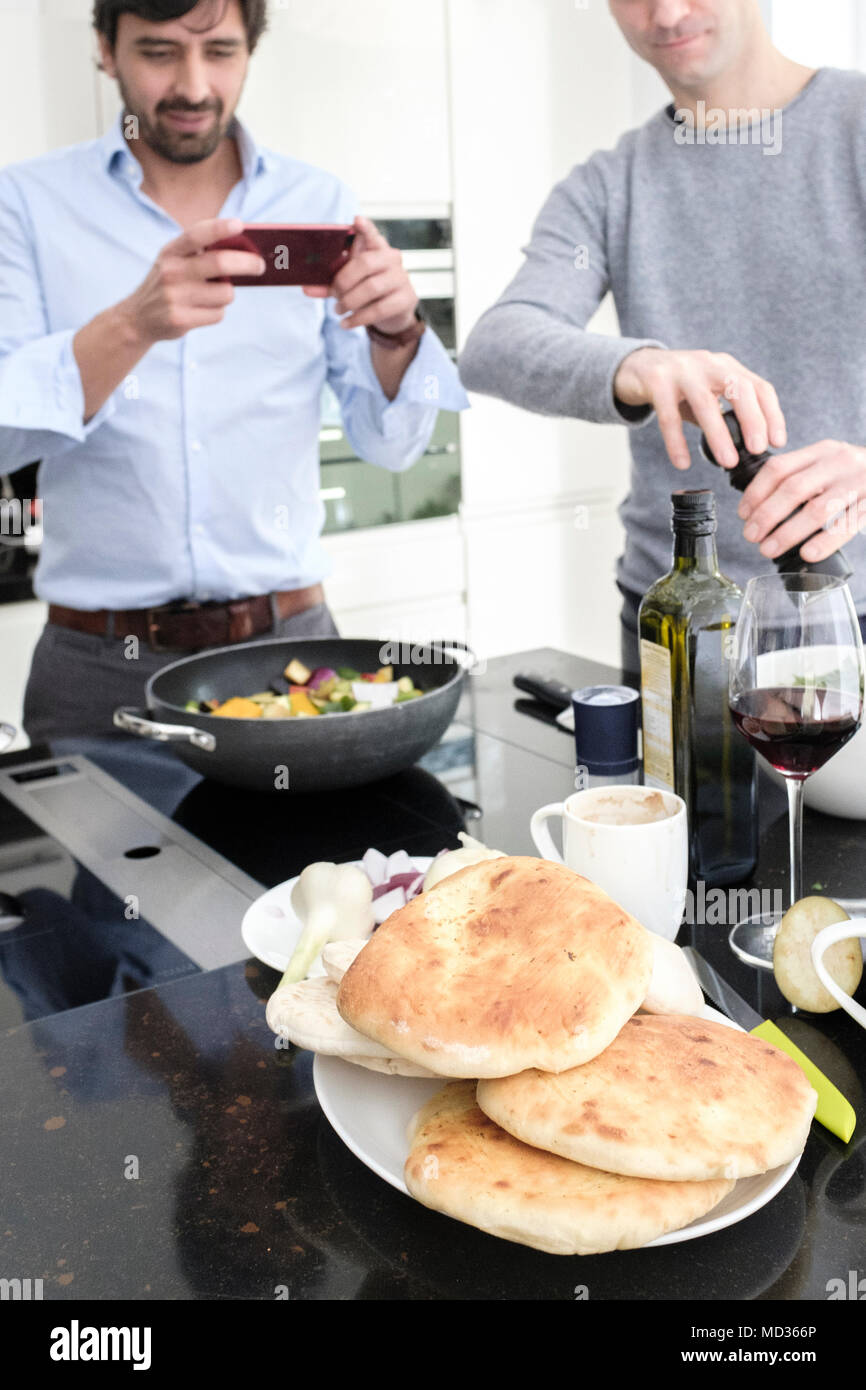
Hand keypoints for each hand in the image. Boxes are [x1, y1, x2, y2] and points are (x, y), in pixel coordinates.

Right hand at [117, 217, 265, 345]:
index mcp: (171, 251)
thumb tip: (245, 251)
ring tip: (212, 294)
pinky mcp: (181, 319)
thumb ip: (200, 253)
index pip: (197, 235)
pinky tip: (201, 310)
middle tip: (260, 266)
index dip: (219, 228)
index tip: (240, 225)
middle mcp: (171, 271)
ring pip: (225, 293)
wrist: (139, 318)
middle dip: (247, 264)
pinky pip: (218, 313)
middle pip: (220, 264)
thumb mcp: (174, 261)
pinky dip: (217, 311)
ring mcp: (175, 296)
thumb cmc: (168, 283)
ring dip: (227, 293)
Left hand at [304, 216, 418, 333]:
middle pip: (365, 263)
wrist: (393, 313)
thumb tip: (305, 289)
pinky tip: (346, 323)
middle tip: (334, 293)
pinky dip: (358, 318)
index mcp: (376, 248)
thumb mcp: (348, 283)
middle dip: (344, 280)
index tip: (356, 220)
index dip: (365, 228)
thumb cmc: (366, 290)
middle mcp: (392, 258)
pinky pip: (379, 309)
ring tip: (338, 310)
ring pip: (371, 288)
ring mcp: (402, 278)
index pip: (372, 234)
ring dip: (349, 301)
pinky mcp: (406, 299)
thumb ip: (329, 283)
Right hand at [613, 347, 786, 470]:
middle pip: (739, 388)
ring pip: (705, 402)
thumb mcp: (708, 392)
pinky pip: (669, 416)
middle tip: (756, 449)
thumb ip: (726, 413)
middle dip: (753, 419)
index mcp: (727, 367)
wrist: (635, 367)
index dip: (772, 414)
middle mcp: (709, 364)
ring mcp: (682, 371)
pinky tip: (682, 462)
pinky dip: (676, 442)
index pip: (759, 387)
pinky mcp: (656, 381)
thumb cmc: (677, 387)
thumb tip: (748, 450)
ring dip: (719, 434)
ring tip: (727, 461)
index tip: (778, 442)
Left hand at [737, 438, 865, 562]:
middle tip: (751, 536)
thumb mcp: (830, 463)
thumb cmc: (856, 475)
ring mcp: (859, 483)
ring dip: (788, 533)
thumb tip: (758, 508)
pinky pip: (847, 524)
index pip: (779, 468)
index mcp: (822, 451)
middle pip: (793, 490)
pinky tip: (808, 553)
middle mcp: (840, 462)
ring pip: (818, 509)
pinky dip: (825, 541)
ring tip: (769, 549)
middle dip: (766, 516)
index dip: (756, 492)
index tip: (743, 514)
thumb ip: (802, 475)